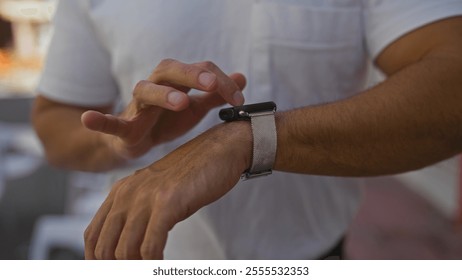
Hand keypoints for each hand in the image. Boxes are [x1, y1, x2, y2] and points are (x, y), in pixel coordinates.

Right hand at [81, 59, 245, 158]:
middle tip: (212, 83)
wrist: (138, 141)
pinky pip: (110, 122)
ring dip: (162, 94)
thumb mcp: (196, 108)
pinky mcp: (124, 127)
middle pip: (170, 70)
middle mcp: (156, 88)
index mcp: (177, 83)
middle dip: (192, 75)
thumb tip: (242, 77)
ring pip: (144, 91)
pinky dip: (99, 121)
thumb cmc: (167, 120)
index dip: (221, 82)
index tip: (239, 98)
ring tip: (181, 102)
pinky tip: (89, 118)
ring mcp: (138, 107)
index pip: (200, 71)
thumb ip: (217, 93)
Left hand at [84, 121, 251, 258]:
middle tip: (137, 273)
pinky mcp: (167, 203)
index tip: (112, 271)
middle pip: (104, 248)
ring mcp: (146, 197)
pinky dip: (154, 263)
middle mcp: (127, 194)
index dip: (97, 261)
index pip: (93, 237)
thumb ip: (139, 213)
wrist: (219, 150)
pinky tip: (163, 265)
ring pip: (124, 252)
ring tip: (152, 271)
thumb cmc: (191, 176)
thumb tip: (129, 249)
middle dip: (117, 269)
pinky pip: (150, 246)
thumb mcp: (156, 192)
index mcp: (120, 191)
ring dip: (137, 269)